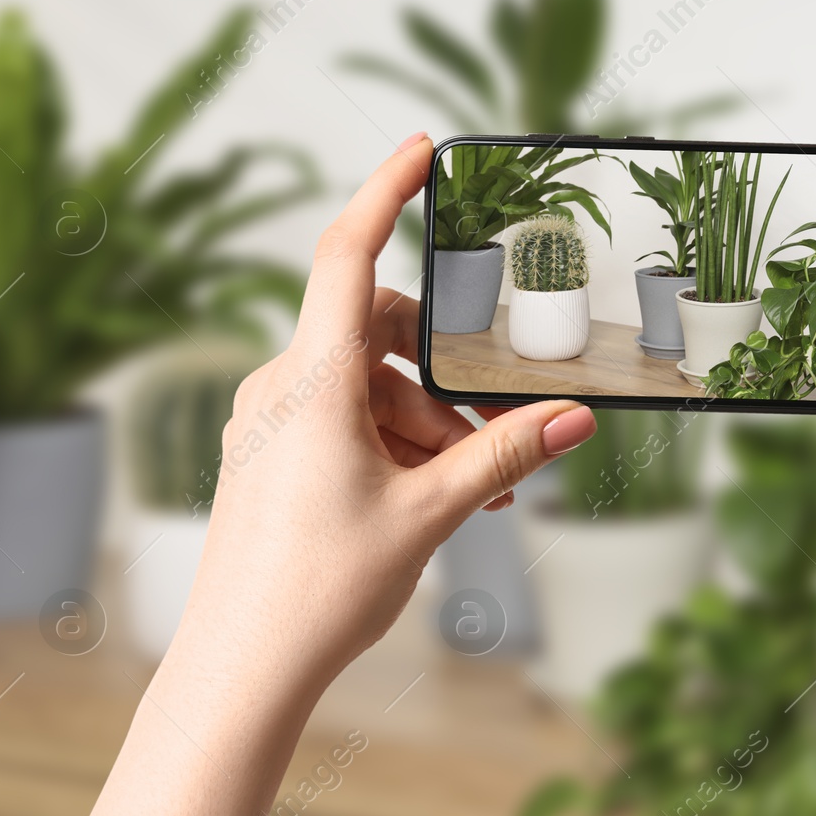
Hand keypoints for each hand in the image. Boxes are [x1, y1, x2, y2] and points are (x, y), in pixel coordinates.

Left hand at [180, 136, 596, 690]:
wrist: (241, 669)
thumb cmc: (318, 591)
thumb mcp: (429, 513)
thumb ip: (504, 455)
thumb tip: (575, 417)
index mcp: (310, 382)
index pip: (344, 254)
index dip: (384, 192)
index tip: (420, 147)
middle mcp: (280, 387)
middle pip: (378, 334)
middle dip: (445, 377)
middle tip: (497, 439)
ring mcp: (270, 422)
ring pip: (368, 386)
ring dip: (428, 424)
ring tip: (474, 495)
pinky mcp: (271, 454)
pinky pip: (344, 420)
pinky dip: (395, 444)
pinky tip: (432, 499)